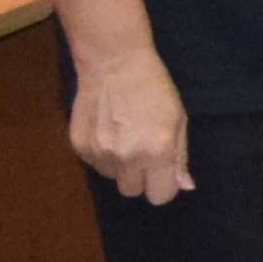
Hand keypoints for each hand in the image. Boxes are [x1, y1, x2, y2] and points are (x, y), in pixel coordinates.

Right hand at [68, 43, 193, 205]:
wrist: (114, 65)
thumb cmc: (154, 90)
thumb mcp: (178, 120)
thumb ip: (180, 157)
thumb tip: (182, 186)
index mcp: (158, 151)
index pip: (160, 196)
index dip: (163, 185)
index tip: (162, 172)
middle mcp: (128, 157)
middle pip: (132, 191)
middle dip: (140, 177)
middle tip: (143, 151)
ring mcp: (100, 153)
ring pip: (112, 177)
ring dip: (120, 164)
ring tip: (124, 134)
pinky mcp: (79, 147)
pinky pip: (95, 164)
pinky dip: (102, 153)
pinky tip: (107, 128)